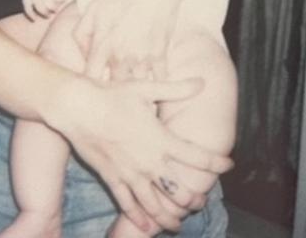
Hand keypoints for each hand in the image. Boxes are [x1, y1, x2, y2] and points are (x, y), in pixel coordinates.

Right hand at [49, 76, 230, 231]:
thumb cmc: (113, 95)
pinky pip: (127, 203)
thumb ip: (176, 89)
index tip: (229, 166)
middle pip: (177, 189)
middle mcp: (148, 161)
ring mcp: (129, 172)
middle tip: (201, 202)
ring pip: (153, 203)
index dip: (215, 163)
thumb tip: (202, 82)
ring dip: (167, 216)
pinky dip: (138, 217)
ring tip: (178, 224)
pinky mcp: (111, 178)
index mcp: (161, 139)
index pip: (196, 156)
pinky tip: (146, 227)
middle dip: (191, 198)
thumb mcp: (147, 88)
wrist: (77, 107)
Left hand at [74, 0, 179, 81]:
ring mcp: (142, 57)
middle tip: (115, 85)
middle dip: (113, 86)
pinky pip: (159, 78)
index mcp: (102, 46)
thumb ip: (82, 33)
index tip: (94, 81)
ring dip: (135, 84)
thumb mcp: (94, 8)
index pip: (90, 77)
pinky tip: (154, 77)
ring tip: (134, 84)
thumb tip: (84, 55)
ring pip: (136, 84)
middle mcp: (120, 56)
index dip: (90, 83)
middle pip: (114, 85)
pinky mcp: (160, 54)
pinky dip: (157, 80)